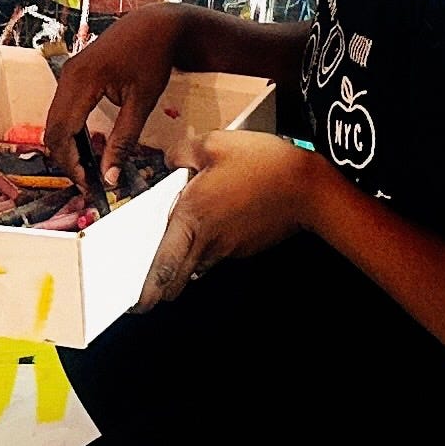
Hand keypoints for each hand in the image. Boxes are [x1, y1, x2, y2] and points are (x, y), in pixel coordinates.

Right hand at [45, 5, 187, 191]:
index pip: (62, 132)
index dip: (71, 163)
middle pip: (52, 129)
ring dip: (68, 147)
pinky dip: (71, 131)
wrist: (157, 23)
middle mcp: (68, 75)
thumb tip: (110, 175)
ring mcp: (69, 72)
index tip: (88, 185)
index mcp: (82, 80)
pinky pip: (63, 109)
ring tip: (89, 169)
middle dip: (67, 159)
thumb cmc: (153, 57)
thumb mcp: (142, 102)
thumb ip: (123, 140)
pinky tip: (88, 146)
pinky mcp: (74, 73)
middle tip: (88, 182)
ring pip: (55, 120)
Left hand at [136, 128, 314, 308]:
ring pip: (196, 264)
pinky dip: (207, 246)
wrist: (308, 188)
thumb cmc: (263, 165)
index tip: (136, 301)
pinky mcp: (245, 247)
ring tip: (175, 254)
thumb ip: (183, 152)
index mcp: (191, 217)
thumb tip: (170, 160)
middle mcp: (207, 240)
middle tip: (147, 297)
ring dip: (183, 264)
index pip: (162, 264)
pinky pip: (217, 252)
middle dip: (159, 291)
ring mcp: (228, 248)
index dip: (147, 288)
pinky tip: (212, 227)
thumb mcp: (216, 144)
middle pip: (176, 278)